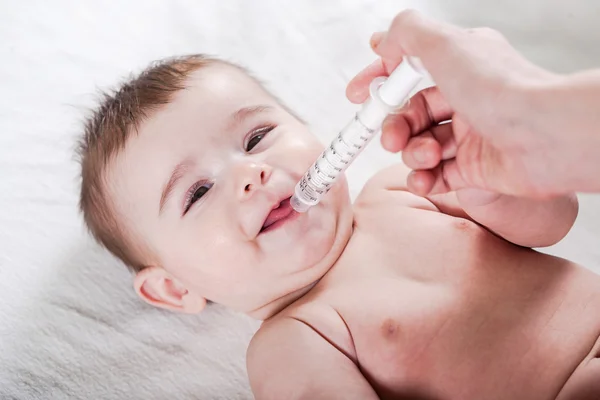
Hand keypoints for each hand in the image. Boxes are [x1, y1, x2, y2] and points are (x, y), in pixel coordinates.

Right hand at [347, 10, 599, 197]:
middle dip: (394, 126)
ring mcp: (472, 134)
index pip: (409, 70)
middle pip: (411, 113)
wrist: (546, 137)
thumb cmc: (502, 89)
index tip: (357, 94)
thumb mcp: (445, 44)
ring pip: (421, 145)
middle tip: (389, 136)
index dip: (379, 80)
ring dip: (411, 153)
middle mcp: (467, 98)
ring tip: (423, 156)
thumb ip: (407, 32)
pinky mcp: (476, 169)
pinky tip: (425, 179)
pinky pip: (437, 175)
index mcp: (461, 64)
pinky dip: (425, 178)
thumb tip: (384, 41)